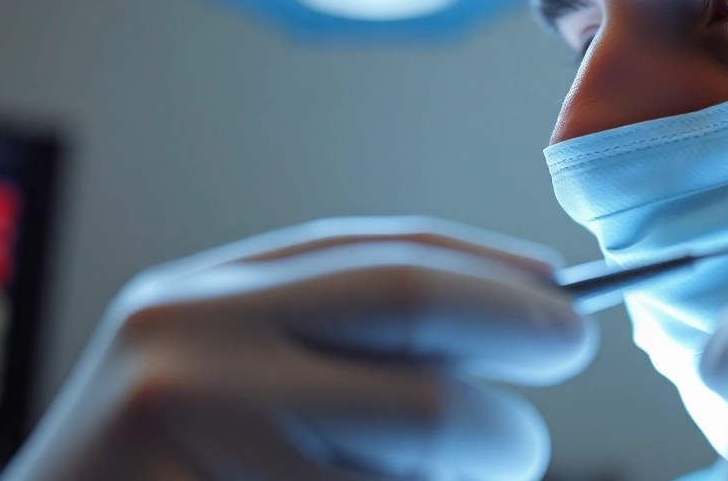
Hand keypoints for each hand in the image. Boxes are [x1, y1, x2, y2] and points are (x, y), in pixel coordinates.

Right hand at [2, 217, 596, 480]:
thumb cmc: (160, 459)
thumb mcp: (223, 358)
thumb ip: (342, 326)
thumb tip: (524, 301)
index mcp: (203, 301)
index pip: (394, 267)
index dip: (501, 283)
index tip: (567, 305)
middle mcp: (195, 368)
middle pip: (426, 362)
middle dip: (518, 376)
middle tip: (551, 380)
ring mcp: (209, 455)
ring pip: (430, 459)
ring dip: (477, 468)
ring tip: (455, 468)